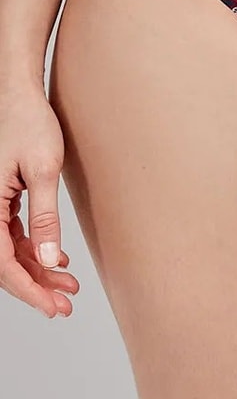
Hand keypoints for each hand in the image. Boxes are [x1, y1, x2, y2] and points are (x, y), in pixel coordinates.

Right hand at [0, 79, 79, 315]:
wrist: (18, 91)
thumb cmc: (28, 121)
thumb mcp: (42, 171)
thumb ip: (45, 219)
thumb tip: (48, 259)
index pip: (1, 261)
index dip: (27, 289)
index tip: (52, 307)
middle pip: (3, 260)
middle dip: (34, 285)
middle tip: (65, 304)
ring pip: (9, 249)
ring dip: (37, 269)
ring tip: (68, 286)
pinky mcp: (0, 198)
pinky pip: (11, 234)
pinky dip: (34, 250)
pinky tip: (57, 260)